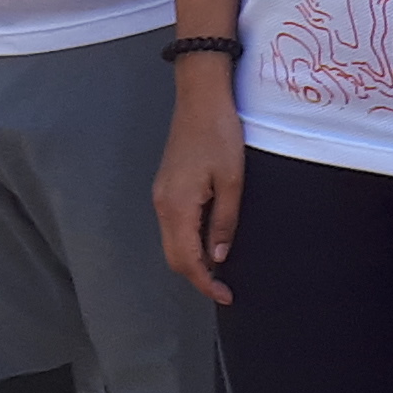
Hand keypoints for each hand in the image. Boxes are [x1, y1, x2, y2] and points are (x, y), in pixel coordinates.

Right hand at [154, 66, 248, 301]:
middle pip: (173, 256)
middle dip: (197, 276)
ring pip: (171, 241)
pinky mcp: (166, 185)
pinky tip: (208, 239)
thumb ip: (224, 221)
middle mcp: (162, 203)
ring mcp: (161, 194)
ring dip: (192, 259)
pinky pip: (173, 224)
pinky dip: (187, 241)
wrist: (200, 96)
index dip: (205, 283)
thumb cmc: (219, 133)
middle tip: (224, 287)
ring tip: (220, 267)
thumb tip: (219, 255)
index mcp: (177, 205)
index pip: (187, 260)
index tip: (225, 296)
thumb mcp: (231, 180)